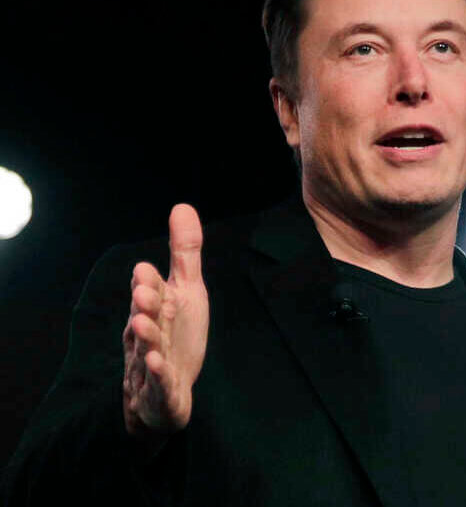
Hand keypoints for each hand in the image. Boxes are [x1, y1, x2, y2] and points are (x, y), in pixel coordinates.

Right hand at [122, 204, 208, 445]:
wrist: (163, 394)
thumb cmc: (176, 336)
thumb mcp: (186, 291)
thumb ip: (184, 253)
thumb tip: (182, 205)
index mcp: (154, 309)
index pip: (150, 291)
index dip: (148, 283)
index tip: (146, 270)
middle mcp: (149, 334)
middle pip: (144, 316)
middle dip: (143, 304)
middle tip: (143, 292)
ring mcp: (152, 363)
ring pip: (147, 348)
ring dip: (146, 337)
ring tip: (143, 324)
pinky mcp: (162, 390)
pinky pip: (159, 383)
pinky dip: (158, 374)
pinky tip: (158, 364)